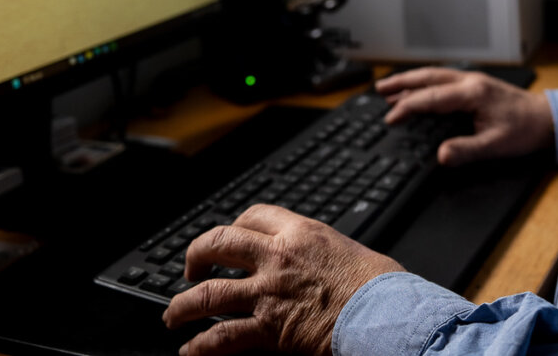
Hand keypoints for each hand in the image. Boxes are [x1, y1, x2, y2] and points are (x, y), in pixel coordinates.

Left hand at [162, 205, 402, 355]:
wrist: (384, 313)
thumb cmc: (377, 286)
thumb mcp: (346, 250)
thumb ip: (320, 250)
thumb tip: (316, 259)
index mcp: (301, 232)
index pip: (254, 215)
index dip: (234, 226)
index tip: (229, 239)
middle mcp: (278, 256)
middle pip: (219, 242)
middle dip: (197, 255)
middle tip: (192, 269)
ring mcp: (269, 292)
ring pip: (210, 292)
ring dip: (184, 305)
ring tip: (173, 315)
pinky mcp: (269, 328)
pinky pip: (223, 336)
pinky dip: (201, 345)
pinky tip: (191, 350)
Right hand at [377, 67, 554, 166]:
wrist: (547, 118)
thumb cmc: (525, 130)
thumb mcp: (496, 145)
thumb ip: (467, 150)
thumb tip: (441, 156)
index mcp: (473, 93)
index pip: (431, 97)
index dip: (408, 107)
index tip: (390, 118)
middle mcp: (470, 82)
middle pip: (428, 77)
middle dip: (402, 83)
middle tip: (379, 90)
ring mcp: (473, 81)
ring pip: (435, 76)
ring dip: (411, 80)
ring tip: (390, 88)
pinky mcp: (476, 85)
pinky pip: (443, 79)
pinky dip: (425, 82)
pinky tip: (419, 89)